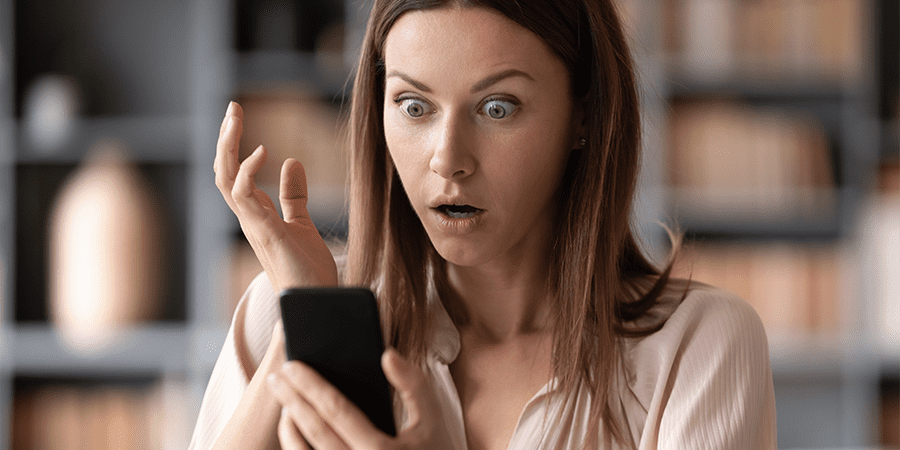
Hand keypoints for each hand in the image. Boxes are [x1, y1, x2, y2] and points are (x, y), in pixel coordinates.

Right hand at [214, 102, 337, 291]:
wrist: (315, 303)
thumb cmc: (307, 271)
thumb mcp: (302, 223)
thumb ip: (293, 196)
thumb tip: (291, 161)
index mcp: (256, 215)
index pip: (234, 174)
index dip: (232, 146)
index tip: (237, 116)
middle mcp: (249, 219)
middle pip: (223, 172)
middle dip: (225, 139)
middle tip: (232, 108)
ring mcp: (254, 225)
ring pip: (225, 180)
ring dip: (227, 147)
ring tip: (234, 119)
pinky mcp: (266, 233)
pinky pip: (244, 198)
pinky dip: (247, 172)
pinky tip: (261, 152)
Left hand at [267, 350, 437, 449]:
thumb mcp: (434, 420)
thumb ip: (414, 385)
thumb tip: (386, 354)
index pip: (337, 412)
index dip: (311, 386)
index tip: (292, 365)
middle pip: (314, 432)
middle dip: (292, 400)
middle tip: (276, 376)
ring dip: (289, 429)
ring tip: (286, 404)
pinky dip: (297, 449)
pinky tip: (297, 433)